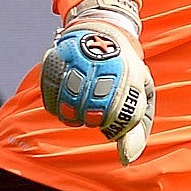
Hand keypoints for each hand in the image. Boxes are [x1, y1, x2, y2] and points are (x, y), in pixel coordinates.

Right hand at [40, 14, 155, 163]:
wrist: (103, 32)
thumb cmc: (125, 73)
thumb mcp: (140, 95)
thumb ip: (137, 129)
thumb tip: (126, 159)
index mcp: (130, 75)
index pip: (121, 117)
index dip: (115, 127)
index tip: (111, 120)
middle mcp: (103, 67)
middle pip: (92, 115)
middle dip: (94, 119)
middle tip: (96, 112)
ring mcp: (77, 63)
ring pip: (69, 109)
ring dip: (74, 115)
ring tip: (81, 105)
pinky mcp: (55, 62)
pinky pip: (50, 100)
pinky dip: (57, 106)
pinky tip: (66, 98)